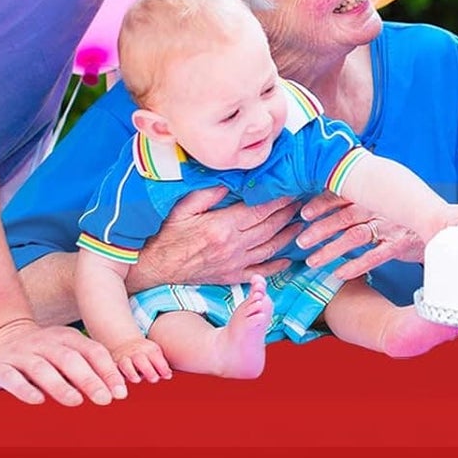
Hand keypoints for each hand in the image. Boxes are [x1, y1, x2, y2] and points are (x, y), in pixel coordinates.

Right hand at [0, 318, 126, 406]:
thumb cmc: (40, 353)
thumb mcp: (64, 352)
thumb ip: (87, 366)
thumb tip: (116, 389)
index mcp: (65, 337)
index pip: (92, 351)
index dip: (107, 371)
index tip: (120, 392)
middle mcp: (43, 343)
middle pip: (69, 359)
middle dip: (89, 379)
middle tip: (105, 399)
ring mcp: (20, 354)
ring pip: (42, 369)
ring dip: (60, 385)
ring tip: (76, 401)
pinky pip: (12, 378)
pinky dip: (25, 389)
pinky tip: (38, 400)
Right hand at [111, 336, 171, 384]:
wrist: (125, 344)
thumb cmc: (145, 354)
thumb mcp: (154, 354)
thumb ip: (161, 365)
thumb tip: (168, 375)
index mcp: (148, 349)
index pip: (155, 356)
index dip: (162, 366)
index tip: (168, 376)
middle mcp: (135, 352)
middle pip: (141, 359)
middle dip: (148, 369)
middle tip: (154, 379)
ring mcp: (124, 358)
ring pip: (126, 364)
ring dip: (132, 372)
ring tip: (137, 379)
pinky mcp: (114, 364)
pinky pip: (114, 370)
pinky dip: (116, 375)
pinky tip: (120, 380)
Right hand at [134, 186, 301, 288]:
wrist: (155, 268)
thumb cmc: (167, 235)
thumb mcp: (182, 208)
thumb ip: (208, 193)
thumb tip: (231, 181)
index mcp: (222, 226)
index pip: (259, 210)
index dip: (278, 200)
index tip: (292, 190)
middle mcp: (233, 246)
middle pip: (270, 227)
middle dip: (288, 213)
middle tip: (303, 202)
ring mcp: (234, 263)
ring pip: (270, 248)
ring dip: (289, 235)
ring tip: (302, 223)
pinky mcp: (231, 276)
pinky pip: (261, 270)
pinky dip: (278, 265)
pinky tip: (289, 258)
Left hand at [295, 191, 423, 280]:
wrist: (440, 228)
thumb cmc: (404, 217)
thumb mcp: (384, 202)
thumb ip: (360, 200)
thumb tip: (328, 199)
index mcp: (373, 194)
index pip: (342, 196)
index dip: (321, 204)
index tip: (303, 213)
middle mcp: (380, 207)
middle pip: (344, 217)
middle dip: (320, 229)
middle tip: (300, 241)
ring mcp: (390, 226)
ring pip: (355, 236)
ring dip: (331, 249)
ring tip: (312, 262)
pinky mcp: (400, 244)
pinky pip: (374, 256)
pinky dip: (356, 265)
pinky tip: (339, 274)